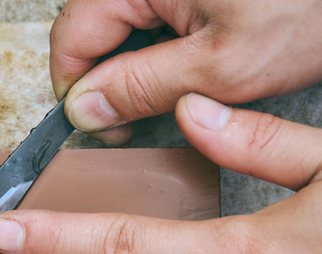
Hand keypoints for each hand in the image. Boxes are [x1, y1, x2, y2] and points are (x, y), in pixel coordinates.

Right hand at [50, 0, 321, 144]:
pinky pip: (150, 10)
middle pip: (92, 28)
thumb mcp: (220, 66)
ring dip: (134, 61)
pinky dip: (159, 41)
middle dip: (107, 77)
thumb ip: (141, 89)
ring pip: (120, 22)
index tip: (102, 126)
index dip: (78, 90)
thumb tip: (85, 109)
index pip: (71, 37)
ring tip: (174, 86)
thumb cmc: (311, 9)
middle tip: (134, 118)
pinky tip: (188, 59)